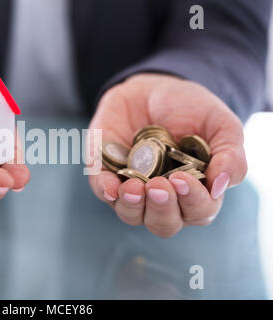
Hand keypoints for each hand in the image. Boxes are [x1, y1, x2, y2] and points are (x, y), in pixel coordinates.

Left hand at [88, 74, 246, 237]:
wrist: (153, 88)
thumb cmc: (191, 110)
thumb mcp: (220, 124)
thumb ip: (230, 154)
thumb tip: (219, 186)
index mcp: (195, 192)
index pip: (198, 212)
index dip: (193, 202)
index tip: (183, 179)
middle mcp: (163, 198)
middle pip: (163, 223)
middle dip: (162, 209)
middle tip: (160, 185)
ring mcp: (133, 188)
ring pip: (131, 215)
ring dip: (132, 206)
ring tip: (134, 187)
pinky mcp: (106, 172)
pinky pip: (102, 190)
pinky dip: (106, 191)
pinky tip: (111, 186)